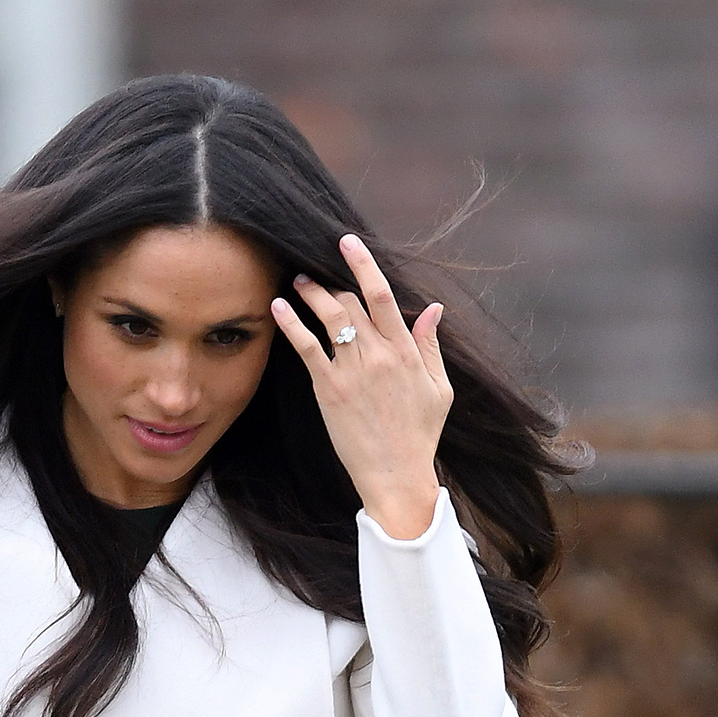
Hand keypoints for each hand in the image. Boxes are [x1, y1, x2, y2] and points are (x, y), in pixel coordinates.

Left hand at [269, 234, 453, 539]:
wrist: (397, 474)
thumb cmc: (420, 434)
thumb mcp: (439, 388)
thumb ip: (430, 346)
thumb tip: (433, 309)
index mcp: (407, 352)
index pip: (384, 295)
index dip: (364, 264)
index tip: (347, 242)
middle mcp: (380, 355)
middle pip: (351, 302)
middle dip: (332, 281)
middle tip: (314, 271)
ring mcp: (353, 371)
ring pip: (328, 318)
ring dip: (310, 293)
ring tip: (296, 280)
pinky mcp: (329, 389)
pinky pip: (307, 348)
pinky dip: (291, 324)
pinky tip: (277, 307)